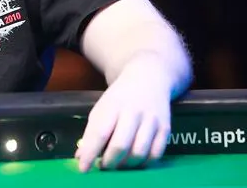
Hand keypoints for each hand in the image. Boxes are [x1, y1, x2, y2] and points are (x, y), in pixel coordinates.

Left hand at [75, 56, 170, 170]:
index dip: (90, 153)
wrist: (149, 78)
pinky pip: (156, 154)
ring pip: (139, 152)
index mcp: (113, 105)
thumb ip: (91, 133)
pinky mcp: (165, 128)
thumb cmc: (120, 97)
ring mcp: (151, 120)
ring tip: (119, 165)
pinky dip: (144, 163)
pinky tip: (135, 161)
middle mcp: (133, 112)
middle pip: (120, 145)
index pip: (100, 132)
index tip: (83, 168)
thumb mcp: (102, 108)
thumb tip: (81, 157)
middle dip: (110, 163)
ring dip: (127, 165)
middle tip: (104, 167)